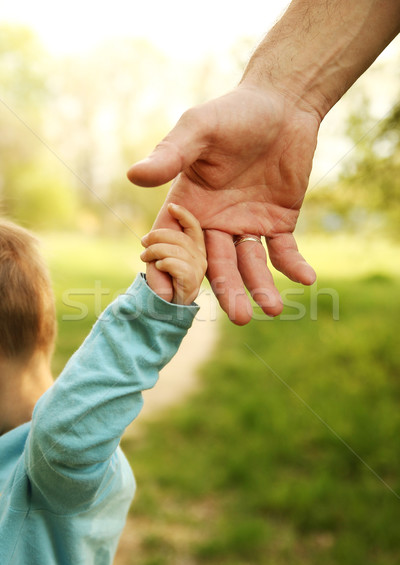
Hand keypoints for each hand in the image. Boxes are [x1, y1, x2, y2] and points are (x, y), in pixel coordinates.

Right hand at [128, 83, 318, 323]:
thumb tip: (133, 175)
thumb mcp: (199, 129)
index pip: (172, 244)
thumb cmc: (234, 112)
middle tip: (240, 316)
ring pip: (250, 265)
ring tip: (272, 309)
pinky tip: (306, 278)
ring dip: (260, 287)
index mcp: (188, 205)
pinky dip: (294, 265)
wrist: (282, 104)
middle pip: (216, 265)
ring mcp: (246, 226)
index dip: (167, 269)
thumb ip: (170, 154)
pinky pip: (284, 251)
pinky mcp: (278, 224)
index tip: (168, 297)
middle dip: (228, 290)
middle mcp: (214, 223)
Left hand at [140, 204, 206, 304]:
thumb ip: (166, 240)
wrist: (162, 304)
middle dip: (158, 236)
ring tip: (143, 256)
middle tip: (143, 242)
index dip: (184, 215)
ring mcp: (198, 270)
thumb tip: (160, 222)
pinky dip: (163, 263)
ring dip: (155, 251)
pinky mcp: (191, 281)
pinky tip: (156, 267)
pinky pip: (175, 264)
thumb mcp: (164, 253)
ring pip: (176, 250)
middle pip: (180, 237)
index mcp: (196, 249)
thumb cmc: (163, 278)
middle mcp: (201, 258)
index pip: (194, 227)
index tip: (171, 207)